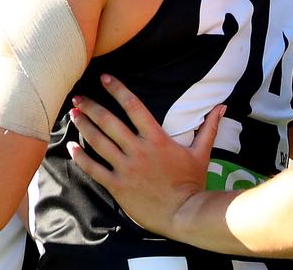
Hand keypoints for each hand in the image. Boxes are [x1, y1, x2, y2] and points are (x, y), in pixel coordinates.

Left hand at [68, 74, 223, 237]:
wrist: (184, 214)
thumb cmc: (192, 183)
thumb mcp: (201, 153)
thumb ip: (208, 128)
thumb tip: (221, 107)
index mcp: (157, 139)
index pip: (133, 106)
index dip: (118, 90)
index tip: (104, 78)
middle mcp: (138, 150)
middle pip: (109, 122)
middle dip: (91, 107)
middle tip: (78, 97)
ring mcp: (126, 168)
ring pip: (98, 142)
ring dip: (83, 126)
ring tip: (73, 114)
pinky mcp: (117, 185)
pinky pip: (94, 169)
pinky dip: (81, 157)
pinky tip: (71, 147)